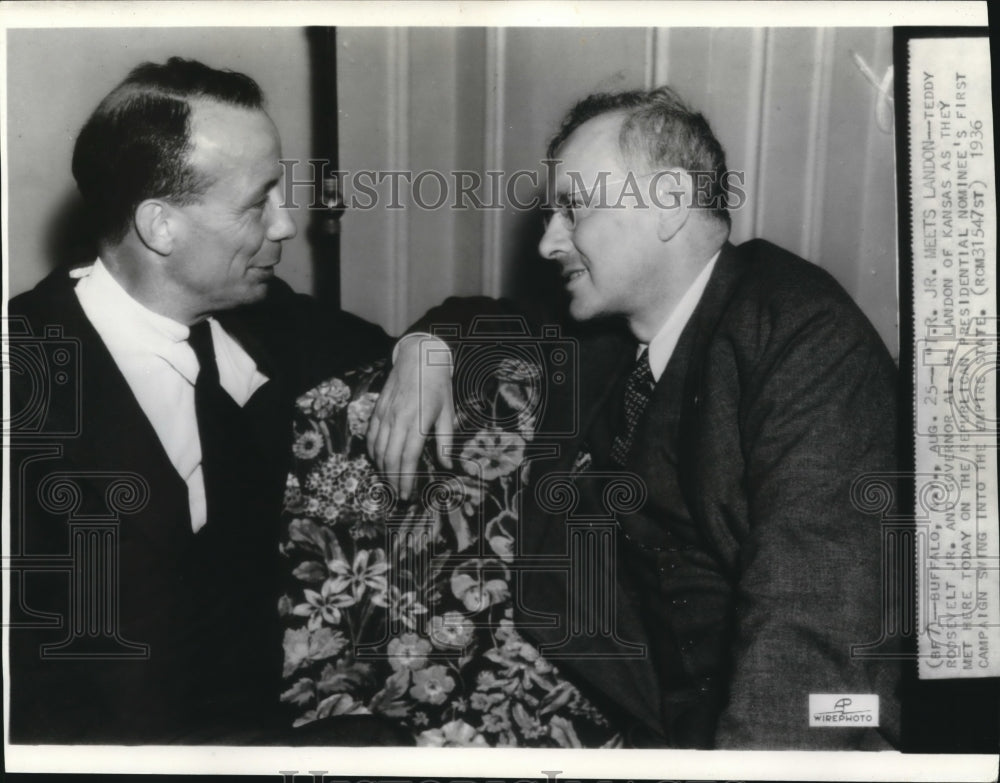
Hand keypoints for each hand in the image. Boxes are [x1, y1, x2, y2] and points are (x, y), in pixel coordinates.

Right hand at [367, 334, 455, 499]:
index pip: (408, 457)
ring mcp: (385, 414)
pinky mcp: (378, 409)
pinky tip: (378, 460)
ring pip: (377, 448)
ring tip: (389, 482)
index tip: (407, 494)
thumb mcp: (448, 411)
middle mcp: (398, 419)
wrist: (420, 356)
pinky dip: (372, 451)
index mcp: (418, 421)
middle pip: (390, 457)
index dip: (406, 479)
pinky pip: (371, 435)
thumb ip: (445, 440)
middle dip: (392, 479)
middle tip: (397, 494)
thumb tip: (447, 465)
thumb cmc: (438, 385)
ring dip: (382, 468)